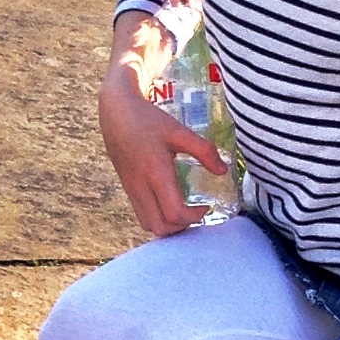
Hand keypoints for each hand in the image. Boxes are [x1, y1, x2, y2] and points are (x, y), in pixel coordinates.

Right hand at [99, 27, 231, 238]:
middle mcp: (141, 186)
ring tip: (184, 211)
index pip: (175, 212)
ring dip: (169, 225)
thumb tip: (223, 171)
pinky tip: (169, 203)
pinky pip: (142, 215)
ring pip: (148, 225)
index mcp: (156, 173)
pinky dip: (158, 218)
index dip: (194, 217)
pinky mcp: (128, 188)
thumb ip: (204, 151)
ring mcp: (131, 189)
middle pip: (160, 227)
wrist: (116, 113)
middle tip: (196, 212)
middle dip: (182, 227)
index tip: (206, 205)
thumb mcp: (179, 131)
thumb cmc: (149, 120)